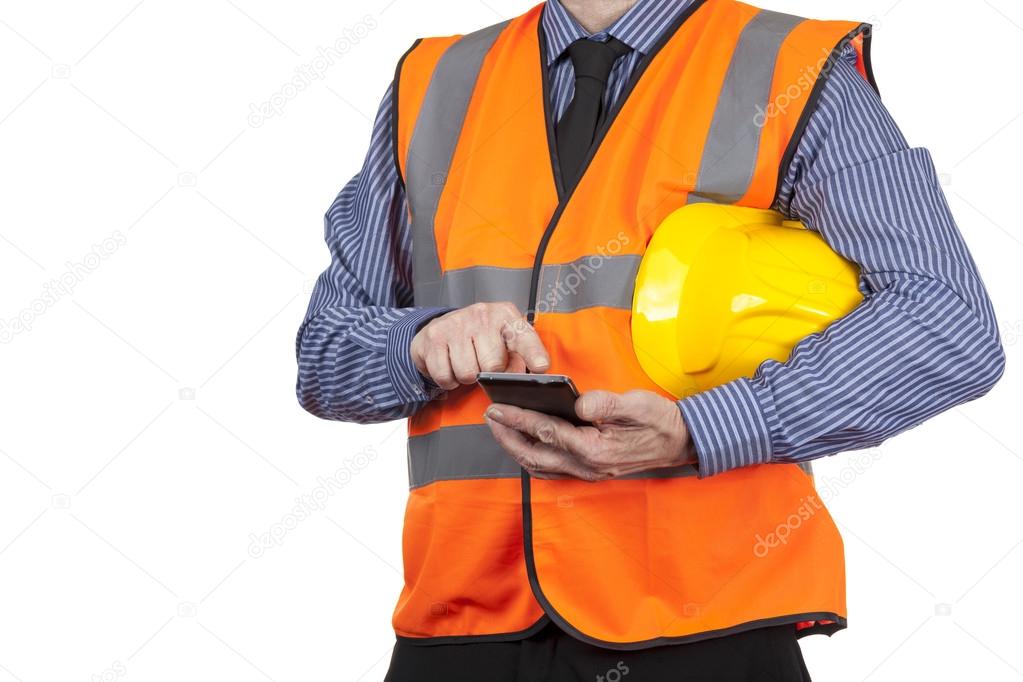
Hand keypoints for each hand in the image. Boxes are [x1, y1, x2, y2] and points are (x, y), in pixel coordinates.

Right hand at [410, 302, 549, 389]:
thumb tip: (518, 377)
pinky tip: (451, 365)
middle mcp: (483, 314)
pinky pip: (445, 375)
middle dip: (488, 373)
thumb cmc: (481, 337)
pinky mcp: (435, 335)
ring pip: (467, 373)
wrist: (444, 326)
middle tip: (483, 364)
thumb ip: (518, 359)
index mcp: (506, 315)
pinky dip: (448, 379)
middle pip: (493, 365)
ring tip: (466, 363)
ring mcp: (457, 323)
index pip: (523, 337)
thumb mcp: (504, 341)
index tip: (541, 367)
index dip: (534, 354)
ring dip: (466, 377)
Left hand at [484, 389, 696, 479]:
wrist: (680, 442)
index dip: (519, 419)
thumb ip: (606, 404)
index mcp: (596, 449)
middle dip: (508, 436)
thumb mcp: (637, 404)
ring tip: (499, 428)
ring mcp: (588, 472)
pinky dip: (532, 456)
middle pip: (535, 454)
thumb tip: (578, 403)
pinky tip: (523, 442)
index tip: (497, 408)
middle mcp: (588, 466)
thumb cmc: (659, 420)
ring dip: (516, 448)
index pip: (548, 432)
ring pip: (540, 466)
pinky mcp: (589, 471)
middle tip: (489, 416)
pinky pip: (552, 469)